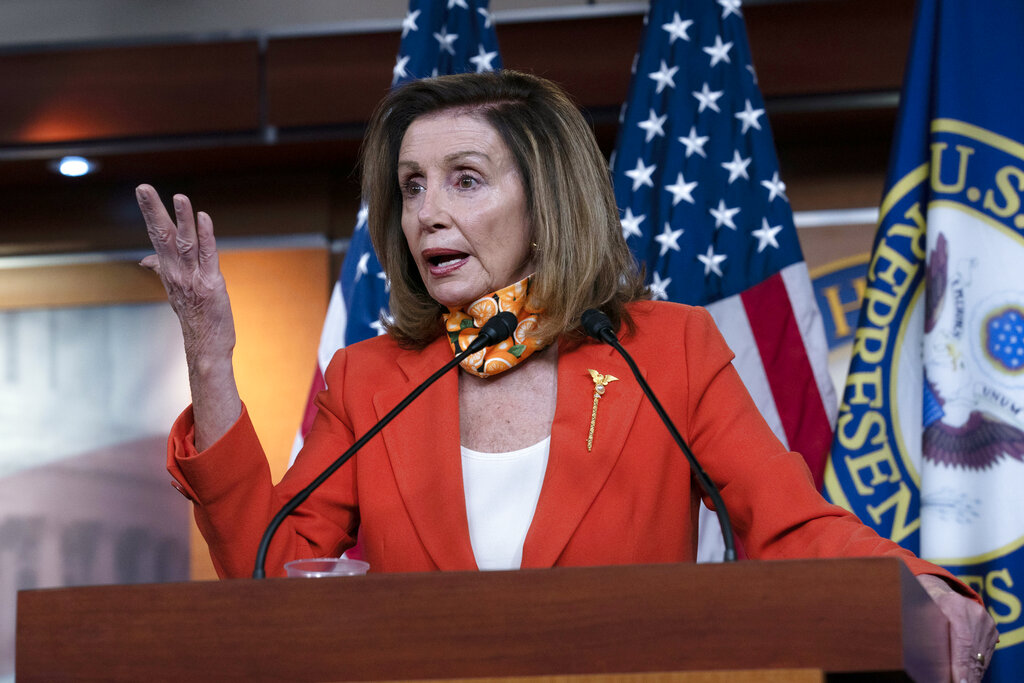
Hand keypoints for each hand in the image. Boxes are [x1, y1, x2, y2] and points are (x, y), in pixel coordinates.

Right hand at [136, 184, 240, 448]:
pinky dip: (206, 236)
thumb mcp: (176, 290)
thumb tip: (146, 259)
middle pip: (163, 236)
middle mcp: (177, 273)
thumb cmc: (195, 318)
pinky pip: (208, 256)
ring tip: (178, 197)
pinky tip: (204, 218)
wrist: (205, 348)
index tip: (143, 192)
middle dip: (154, 211)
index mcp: (169, 271)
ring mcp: (193, 279)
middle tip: (143, 187)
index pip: (157, 237)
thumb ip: (162, 270)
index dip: (151, 214)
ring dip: (182, 220)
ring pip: (185, 243)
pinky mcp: (211, 285)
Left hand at [916, 574, 997, 682]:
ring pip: (981, 655)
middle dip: (966, 673)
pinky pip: (985, 653)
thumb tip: (919, 656)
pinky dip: (976, 666)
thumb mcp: (918, 612)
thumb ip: (922, 630)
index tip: (959, 681)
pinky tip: (968, 675)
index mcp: (953, 604)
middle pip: (973, 651)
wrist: (939, 590)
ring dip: (972, 673)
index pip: (962, 640)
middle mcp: (973, 612)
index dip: (961, 664)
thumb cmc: (922, 604)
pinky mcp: (991, 628)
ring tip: (962, 682)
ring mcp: (985, 620)